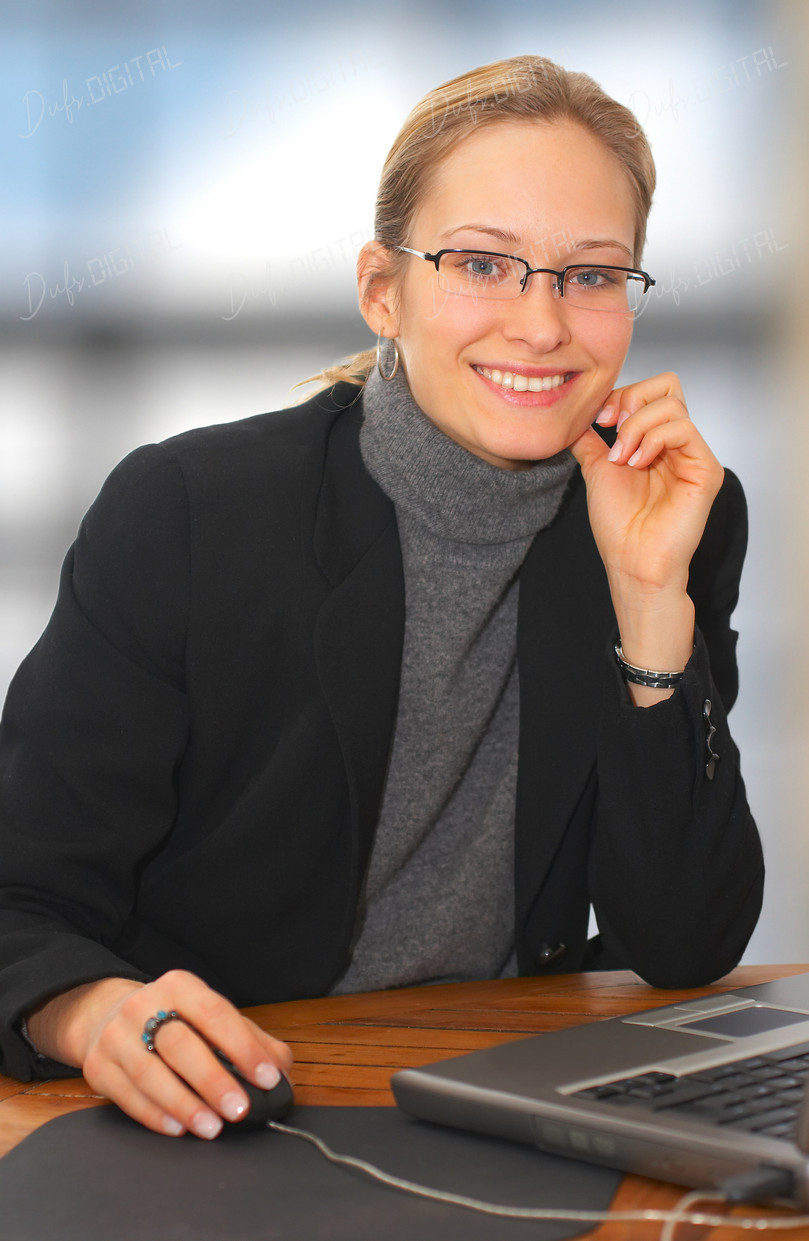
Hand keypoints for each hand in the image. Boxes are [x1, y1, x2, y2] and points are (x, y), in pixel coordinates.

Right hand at [27, 972, 292, 1138]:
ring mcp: (116, 1036)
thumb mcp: (209, 1016)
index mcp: (179, 986)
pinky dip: (155, 1115)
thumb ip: (249, 1038)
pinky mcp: (98, 1067)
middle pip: (180, 1044)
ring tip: (212, 1127)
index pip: (215, 1013)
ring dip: (185, 1104)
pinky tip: (179, 1128)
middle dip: (213, 1080)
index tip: (267, 1077)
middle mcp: (144, 1005)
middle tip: (239, 1109)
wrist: (106, 1015)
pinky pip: (127, 1096)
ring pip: (150, 1073)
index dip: (243, 1046)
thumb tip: (281, 1069)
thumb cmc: (173, 1020)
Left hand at [570, 371, 722, 593]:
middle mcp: (677, 444)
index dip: (621, 396)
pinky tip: (638, 463)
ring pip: (672, 404)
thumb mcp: (597, 468)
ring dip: (636, 427)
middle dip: (632, 401)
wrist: (631, 561)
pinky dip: (653, 439)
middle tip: (612, 431)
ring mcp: (694, 455)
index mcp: (655, 442)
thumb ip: (590, 438)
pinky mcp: (706, 469)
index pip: (649, 392)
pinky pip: (684, 429)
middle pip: (667, 386)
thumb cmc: (619, 525)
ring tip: (623, 459)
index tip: (598, 421)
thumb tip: (576, 414)